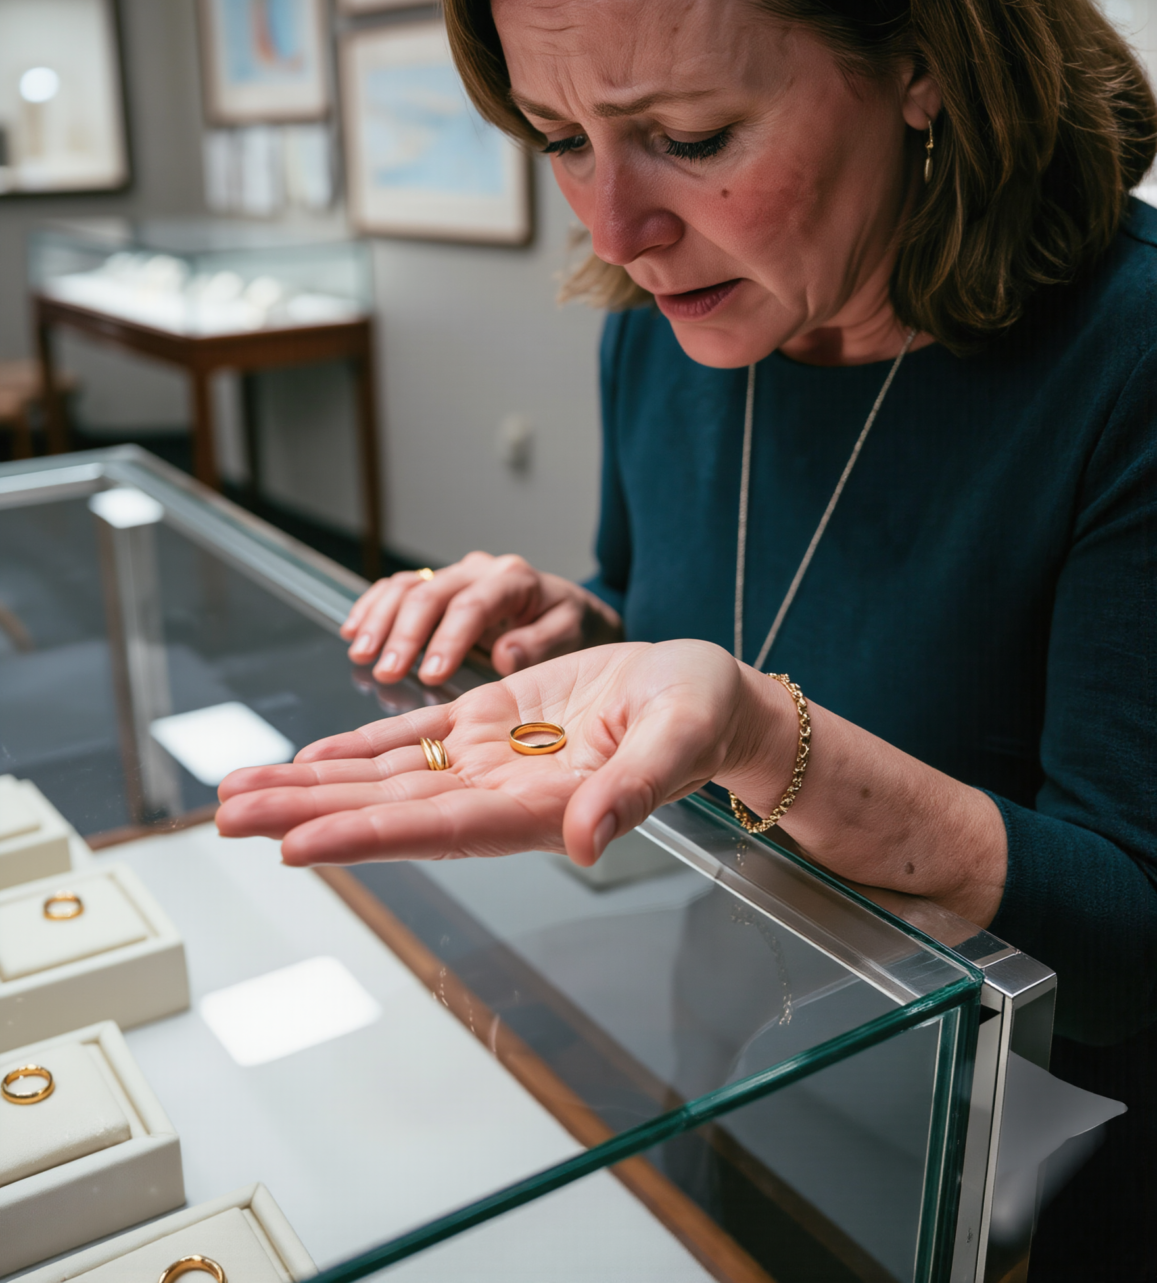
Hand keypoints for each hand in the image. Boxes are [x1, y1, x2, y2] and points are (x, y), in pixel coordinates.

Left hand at [216, 640, 792, 867]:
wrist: (705, 693)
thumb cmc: (701, 714)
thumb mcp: (677, 738)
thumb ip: (632, 789)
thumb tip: (585, 840)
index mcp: (543, 807)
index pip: (439, 829)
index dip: (365, 836)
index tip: (295, 846)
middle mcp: (501, 792)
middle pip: (388, 808)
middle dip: (305, 813)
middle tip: (226, 819)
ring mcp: (491, 757)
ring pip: (385, 775)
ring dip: (311, 785)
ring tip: (239, 794)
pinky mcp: (492, 719)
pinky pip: (413, 735)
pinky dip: (357, 745)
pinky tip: (310, 757)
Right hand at [341, 552, 620, 685]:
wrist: (567, 612)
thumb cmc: (569, 627)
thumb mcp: (570, 635)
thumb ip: (540, 644)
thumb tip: (504, 654)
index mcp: (514, 580)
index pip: (473, 605)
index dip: (448, 639)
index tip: (431, 674)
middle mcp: (480, 570)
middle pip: (432, 593)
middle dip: (405, 634)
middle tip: (386, 671)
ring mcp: (455, 575)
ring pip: (408, 585)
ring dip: (380, 619)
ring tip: (362, 654)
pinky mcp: (438, 586)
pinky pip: (398, 587)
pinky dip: (372, 606)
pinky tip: (354, 630)